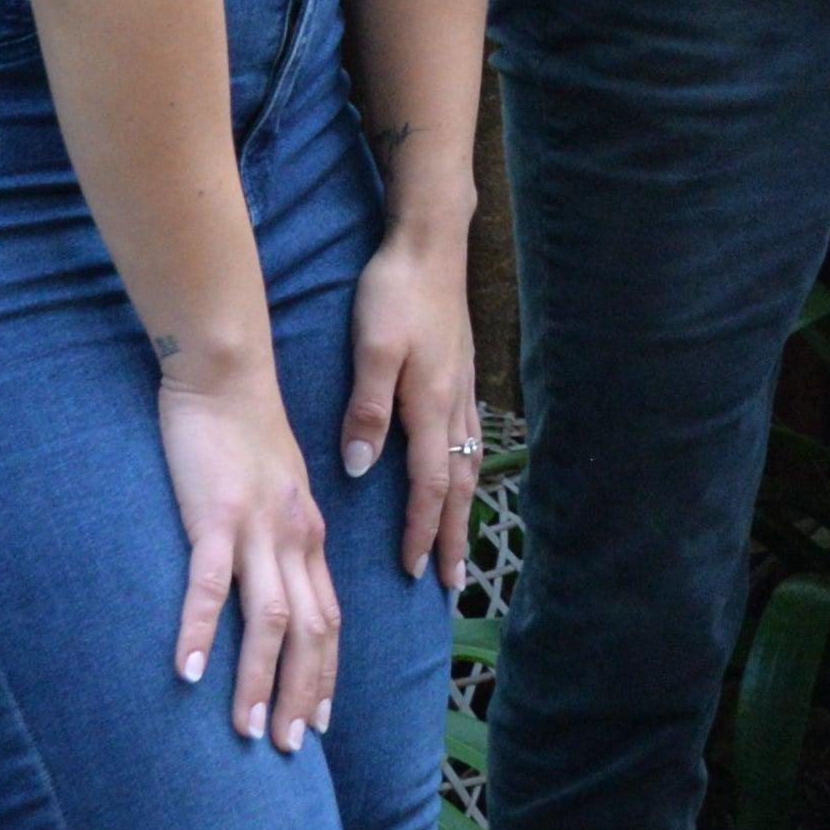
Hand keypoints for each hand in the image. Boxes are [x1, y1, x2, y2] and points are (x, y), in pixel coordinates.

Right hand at [157, 366, 338, 751]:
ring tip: (244, 731)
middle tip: (287, 748)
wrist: (227, 377)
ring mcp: (258, 530)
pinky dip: (204, 630)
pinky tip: (188, 672)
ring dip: (257, 679)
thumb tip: (275, 580)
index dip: (324, 672)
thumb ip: (279, 537)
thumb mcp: (276, 493)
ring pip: (271, 619)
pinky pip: (212, 583)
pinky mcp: (215, 517)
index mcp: (308, 536)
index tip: (317, 722)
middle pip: (311, 630)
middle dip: (300, 693)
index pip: (329, 617)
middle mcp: (294, 539)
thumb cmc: (244, 437)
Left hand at [339, 226, 480, 590]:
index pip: (430, 486)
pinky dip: (466, 474)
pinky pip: (467, 442)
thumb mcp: (373, 349)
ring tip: (461, 542)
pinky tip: (459, 478)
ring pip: (467, 465)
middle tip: (453, 582)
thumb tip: (362, 468)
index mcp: (429, 405)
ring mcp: (461, 391)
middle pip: (459, 486)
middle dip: (456, 536)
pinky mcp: (458, 377)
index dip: (424, 531)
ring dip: (464, 510)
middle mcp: (452, 406)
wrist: (430, 246)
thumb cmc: (395, 294)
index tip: (415, 571)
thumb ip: (368, 408)